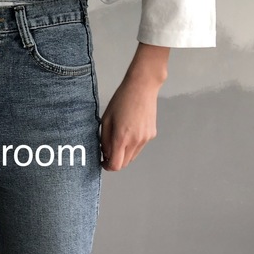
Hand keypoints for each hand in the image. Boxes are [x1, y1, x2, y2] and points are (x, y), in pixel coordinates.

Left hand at [100, 43, 167, 170]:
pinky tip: (129, 131)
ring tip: (118, 138)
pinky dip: (132, 146)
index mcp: (122, 137)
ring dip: (124, 154)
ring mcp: (145, 139)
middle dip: (115, 161)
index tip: (102, 161)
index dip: (107, 166)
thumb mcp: (106, 119)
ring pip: (132, 157)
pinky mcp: (151, 134)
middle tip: (108, 150)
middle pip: (125, 163)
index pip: (116, 165)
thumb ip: (104, 139)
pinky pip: (139, 147)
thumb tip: (105, 153)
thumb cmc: (121, 100)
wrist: (142, 87)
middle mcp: (136, 141)